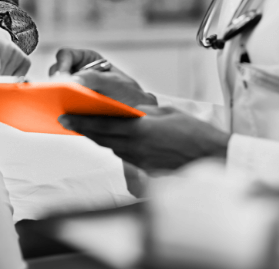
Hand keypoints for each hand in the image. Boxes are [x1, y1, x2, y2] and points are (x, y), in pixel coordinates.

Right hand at [50, 48, 154, 106]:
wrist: (137, 115)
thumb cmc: (128, 93)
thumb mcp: (114, 83)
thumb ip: (94, 78)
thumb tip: (73, 80)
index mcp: (87, 59)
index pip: (65, 55)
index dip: (61, 65)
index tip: (63, 79)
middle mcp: (77, 73)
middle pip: (56, 73)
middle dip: (55, 84)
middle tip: (57, 95)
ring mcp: (73, 91)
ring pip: (55, 91)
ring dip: (55, 99)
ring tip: (57, 108)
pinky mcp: (71, 108)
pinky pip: (60, 107)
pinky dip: (60, 111)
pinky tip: (63, 119)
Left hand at [60, 106, 230, 171]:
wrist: (212, 157)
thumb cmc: (194, 134)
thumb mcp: (167, 113)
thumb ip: (143, 112)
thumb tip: (125, 110)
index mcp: (141, 131)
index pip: (103, 125)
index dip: (82, 122)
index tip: (66, 117)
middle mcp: (137, 148)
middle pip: (103, 139)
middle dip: (84, 129)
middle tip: (67, 121)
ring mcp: (141, 161)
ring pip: (112, 148)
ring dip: (98, 138)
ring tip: (85, 128)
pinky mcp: (147, 169)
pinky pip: (125, 156)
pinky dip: (115, 147)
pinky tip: (112, 140)